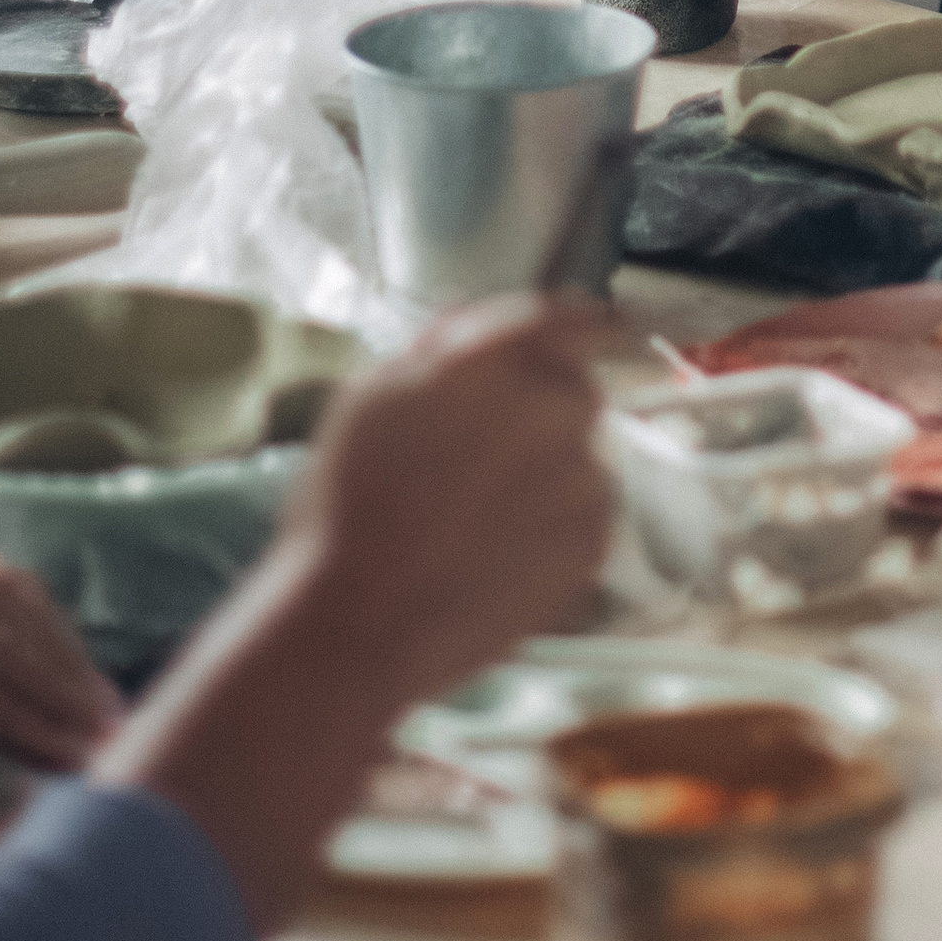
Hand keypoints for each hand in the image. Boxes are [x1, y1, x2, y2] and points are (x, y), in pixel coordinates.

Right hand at [275, 299, 613, 708]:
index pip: (567, 315)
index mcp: (495, 359)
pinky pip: (587, 511)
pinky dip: (554, 524)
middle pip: (576, 384)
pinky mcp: (593, 539)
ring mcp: (581, 476)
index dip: (568, 325)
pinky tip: (494, 549)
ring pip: (581, 451)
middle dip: (540, 408)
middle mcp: (552, 407)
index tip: (572, 335)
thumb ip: (440, 345)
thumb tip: (474, 319)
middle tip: (482, 455)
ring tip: (475, 516)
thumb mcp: (370, 397)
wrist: (359, 625)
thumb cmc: (348, 511)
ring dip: (546, 469)